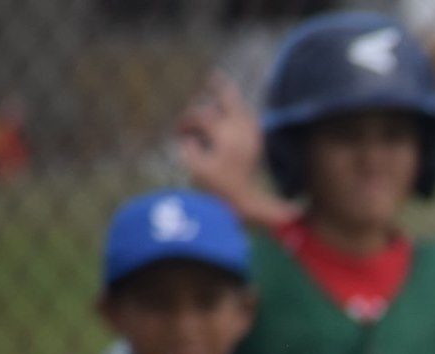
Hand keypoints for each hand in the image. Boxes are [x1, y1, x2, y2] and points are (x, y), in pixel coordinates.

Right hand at [176, 71, 262, 201]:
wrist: (245, 199)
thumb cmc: (218, 186)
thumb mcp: (196, 168)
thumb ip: (188, 148)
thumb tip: (188, 137)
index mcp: (226, 137)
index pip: (202, 115)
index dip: (186, 120)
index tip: (178, 132)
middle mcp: (242, 132)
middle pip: (230, 101)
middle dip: (221, 88)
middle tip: (214, 75)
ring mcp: (252, 136)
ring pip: (240, 108)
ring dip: (228, 99)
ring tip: (220, 84)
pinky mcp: (256, 141)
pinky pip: (249, 117)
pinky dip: (239, 110)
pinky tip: (232, 106)